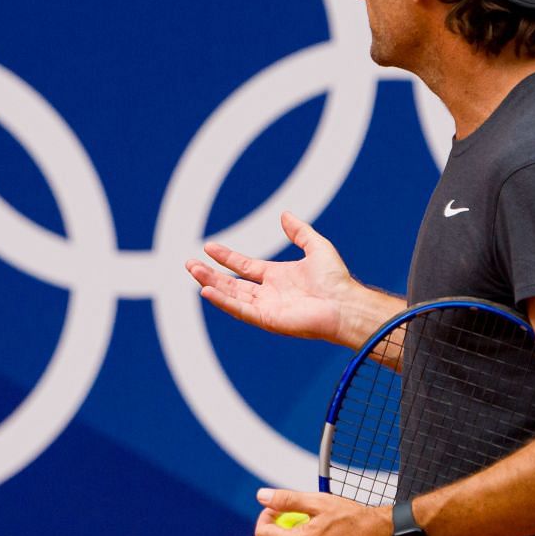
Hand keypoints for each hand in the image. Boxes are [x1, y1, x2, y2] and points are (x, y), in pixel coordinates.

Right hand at [187, 211, 365, 343]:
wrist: (345, 304)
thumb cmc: (335, 279)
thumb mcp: (317, 246)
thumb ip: (300, 232)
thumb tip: (284, 215)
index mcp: (277, 277)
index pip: (244, 267)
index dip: (226, 258)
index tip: (209, 247)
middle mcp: (269, 293)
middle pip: (232, 283)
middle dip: (210, 273)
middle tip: (189, 264)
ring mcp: (266, 308)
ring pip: (231, 295)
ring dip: (211, 284)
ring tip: (193, 272)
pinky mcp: (267, 320)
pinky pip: (240, 310)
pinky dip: (223, 301)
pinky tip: (207, 291)